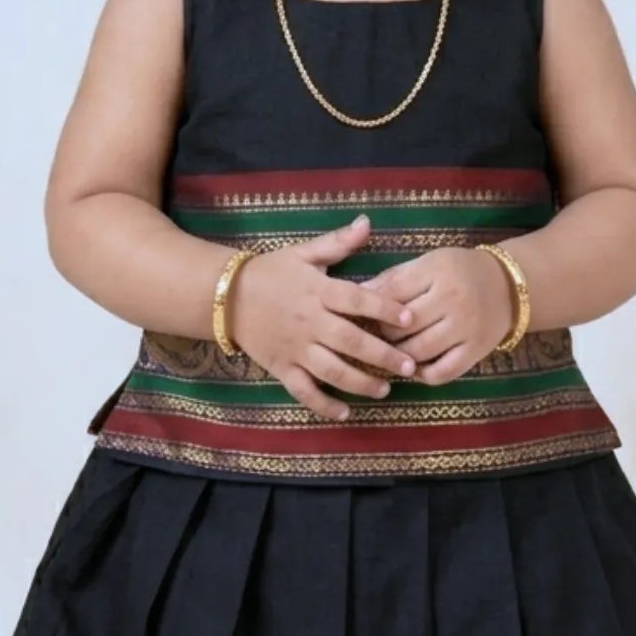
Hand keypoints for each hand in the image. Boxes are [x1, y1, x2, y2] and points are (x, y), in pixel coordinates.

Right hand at [224, 214, 420, 423]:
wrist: (226, 296)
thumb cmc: (271, 272)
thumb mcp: (302, 252)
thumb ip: (337, 242)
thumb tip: (367, 222)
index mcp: (318, 291)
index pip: (357, 300)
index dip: (384, 308)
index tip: (409, 318)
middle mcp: (310, 322)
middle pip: (351, 342)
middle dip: (383, 356)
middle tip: (410, 366)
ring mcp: (295, 348)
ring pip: (332, 371)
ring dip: (361, 383)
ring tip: (385, 389)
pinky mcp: (282, 368)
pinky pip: (304, 391)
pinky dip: (324, 405)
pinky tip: (345, 412)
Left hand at [358, 245, 516, 383]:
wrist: (509, 287)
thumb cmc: (460, 271)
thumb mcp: (429, 263)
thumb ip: (395, 278)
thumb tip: (358, 294)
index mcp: (438, 271)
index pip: (392, 292)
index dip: (369, 306)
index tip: (357, 314)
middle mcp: (453, 300)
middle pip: (401, 326)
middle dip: (381, 333)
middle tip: (372, 336)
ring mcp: (465, 328)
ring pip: (417, 352)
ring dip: (397, 356)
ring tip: (389, 352)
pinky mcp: (475, 352)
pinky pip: (442, 373)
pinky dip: (422, 375)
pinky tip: (414, 368)